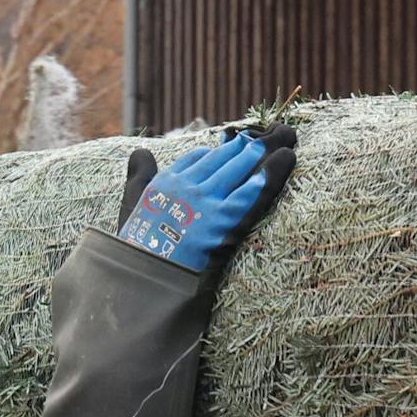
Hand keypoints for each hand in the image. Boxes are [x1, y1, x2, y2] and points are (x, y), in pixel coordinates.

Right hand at [115, 124, 296, 276]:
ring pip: (238, 169)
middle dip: (245, 146)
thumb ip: (139, 176)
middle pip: (222, 158)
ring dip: (261, 154)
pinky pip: (252, 195)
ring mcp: (207, 204)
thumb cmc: (136, 249)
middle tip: (267, 136)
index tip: (233, 146)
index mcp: (167, 182)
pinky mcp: (224, 224)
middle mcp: (188, 187)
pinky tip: (285, 162)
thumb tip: (142, 150)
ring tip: (284, 141)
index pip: (199, 157)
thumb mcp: (131, 206)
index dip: (219, 151)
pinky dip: (269, 177)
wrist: (145, 280)